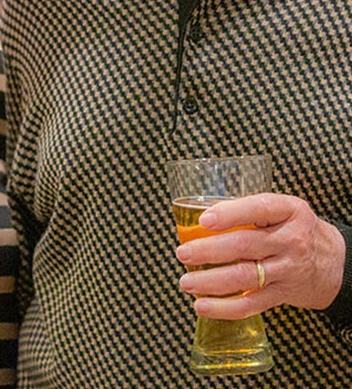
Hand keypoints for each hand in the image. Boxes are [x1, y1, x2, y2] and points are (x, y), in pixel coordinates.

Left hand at [175, 192, 345, 319]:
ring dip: (210, 281)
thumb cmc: (297, 229)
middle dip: (209, 250)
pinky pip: (250, 304)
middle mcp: (290, 240)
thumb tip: (203, 214)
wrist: (333, 262)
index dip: (230, 214)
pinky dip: (223, 308)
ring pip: (244, 277)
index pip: (259, 208)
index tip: (204, 219)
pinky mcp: (282, 295)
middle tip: (183, 253)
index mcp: (289, 211)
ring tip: (186, 281)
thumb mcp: (284, 210)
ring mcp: (287, 270)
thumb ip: (252, 210)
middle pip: (245, 245)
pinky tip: (202, 305)